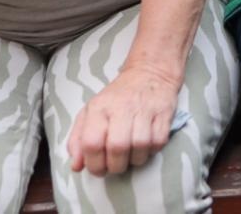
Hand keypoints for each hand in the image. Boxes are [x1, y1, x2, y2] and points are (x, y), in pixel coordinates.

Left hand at [67, 65, 182, 175]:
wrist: (149, 72)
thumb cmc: (117, 97)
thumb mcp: (91, 111)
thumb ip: (78, 139)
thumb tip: (76, 166)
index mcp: (99, 108)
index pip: (92, 143)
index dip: (94, 164)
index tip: (98, 169)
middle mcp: (121, 107)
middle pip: (117, 148)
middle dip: (116, 166)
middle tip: (116, 165)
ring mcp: (145, 109)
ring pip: (140, 146)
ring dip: (135, 160)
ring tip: (131, 156)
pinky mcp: (164, 113)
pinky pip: (158, 142)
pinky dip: (151, 151)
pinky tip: (146, 146)